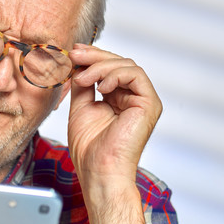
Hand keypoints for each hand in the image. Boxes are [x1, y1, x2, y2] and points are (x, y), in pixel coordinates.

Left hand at [67, 44, 161, 186]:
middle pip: (118, 63)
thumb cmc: (90, 149)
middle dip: (94, 56)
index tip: (73, 52)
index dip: (92, 57)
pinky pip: (135, 75)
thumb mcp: (81, 108)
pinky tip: (99, 87)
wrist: (99, 170)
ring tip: (82, 79)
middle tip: (75, 54)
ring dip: (100, 67)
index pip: (108, 69)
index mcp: (117, 99)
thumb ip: (83, 85)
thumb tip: (78, 64)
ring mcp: (143, 100)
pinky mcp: (149, 104)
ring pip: (126, 65)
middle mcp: (132, 98)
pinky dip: (115, 75)